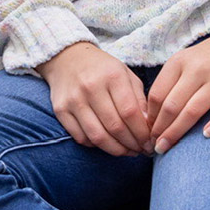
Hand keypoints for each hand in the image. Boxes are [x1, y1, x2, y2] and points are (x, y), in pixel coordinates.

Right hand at [38, 42, 150, 156]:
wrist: (67, 58)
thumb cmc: (102, 69)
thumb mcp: (126, 75)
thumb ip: (139, 100)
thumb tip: (147, 128)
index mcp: (112, 76)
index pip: (130, 112)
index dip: (142, 133)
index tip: (149, 143)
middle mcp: (91, 87)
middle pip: (115, 127)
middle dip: (132, 144)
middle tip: (140, 150)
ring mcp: (73, 99)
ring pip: (98, 136)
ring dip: (116, 150)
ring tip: (126, 151)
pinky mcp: (60, 110)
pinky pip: (81, 138)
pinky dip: (97, 146)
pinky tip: (107, 143)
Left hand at [146, 17, 209, 150]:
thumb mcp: (185, 61)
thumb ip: (169, 83)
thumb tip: (150, 116)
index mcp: (179, 62)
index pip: (157, 94)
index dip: (149, 117)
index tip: (146, 132)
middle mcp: (197, 70)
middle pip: (171, 105)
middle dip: (159, 130)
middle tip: (154, 147)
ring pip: (193, 110)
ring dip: (176, 132)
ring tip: (166, 149)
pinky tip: (206, 135)